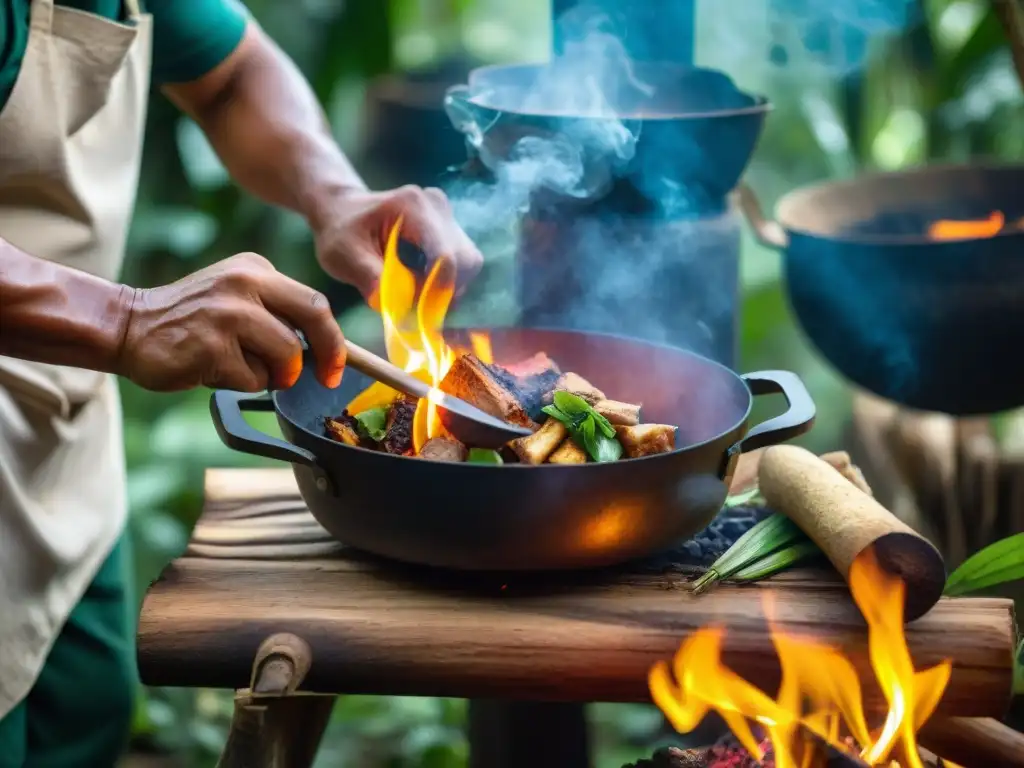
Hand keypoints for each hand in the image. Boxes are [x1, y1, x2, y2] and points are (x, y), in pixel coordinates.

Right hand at [116, 253, 345, 391]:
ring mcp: (228, 313)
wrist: (128, 326)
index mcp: (256, 270)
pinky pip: (253, 378)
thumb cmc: (192, 322)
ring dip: (272, 374)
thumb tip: (326, 350)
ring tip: (240, 366)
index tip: (337, 366)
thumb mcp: (237, 298)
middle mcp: (245, 284)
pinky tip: (213, 369)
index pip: (314, 302)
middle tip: (323, 378)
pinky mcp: (213, 345)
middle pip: (314, 319)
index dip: (334, 339)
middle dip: (328, 354)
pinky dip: (242, 383)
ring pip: (287, 355)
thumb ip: (277, 314)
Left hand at [312, 185, 483, 302]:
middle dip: (445, 292)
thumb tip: (397, 310)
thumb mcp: (342, 256)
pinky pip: (463, 263)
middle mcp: (437, 206)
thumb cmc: (340, 232)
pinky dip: (446, 282)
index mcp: (412, 206)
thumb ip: (369, 279)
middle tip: (415, 309)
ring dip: (448, 288)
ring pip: (469, 264)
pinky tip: (421, 285)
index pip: (444, 257)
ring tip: (415, 295)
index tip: (417, 315)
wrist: (343, 212)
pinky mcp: (451, 228)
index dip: (436, 293)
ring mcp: (448, 215)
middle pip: (465, 261)